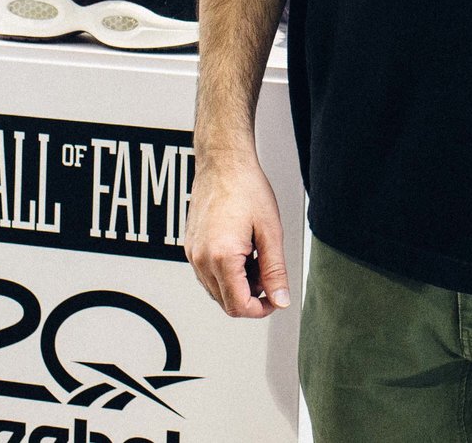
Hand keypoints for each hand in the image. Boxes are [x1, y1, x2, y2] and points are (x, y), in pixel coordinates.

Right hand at [184, 152, 290, 319]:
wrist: (223, 162)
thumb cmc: (246, 188)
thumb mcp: (271, 232)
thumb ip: (275, 271)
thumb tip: (281, 299)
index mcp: (221, 257)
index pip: (238, 306)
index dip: (261, 309)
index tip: (275, 299)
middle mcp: (201, 259)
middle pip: (226, 302)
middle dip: (251, 295)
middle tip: (269, 272)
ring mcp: (192, 253)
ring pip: (216, 290)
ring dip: (239, 284)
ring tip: (255, 254)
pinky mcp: (191, 246)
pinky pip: (208, 273)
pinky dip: (226, 272)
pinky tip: (241, 250)